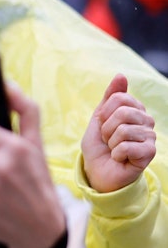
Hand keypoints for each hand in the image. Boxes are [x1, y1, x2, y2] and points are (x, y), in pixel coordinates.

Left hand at [81, 74, 155, 192]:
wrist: (98, 172)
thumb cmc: (98, 146)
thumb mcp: (98, 119)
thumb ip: (109, 97)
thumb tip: (121, 75)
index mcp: (135, 110)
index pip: (119, 98)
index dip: (104, 113)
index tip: (103, 125)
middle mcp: (146, 121)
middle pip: (122, 112)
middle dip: (106, 129)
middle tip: (108, 140)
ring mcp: (150, 137)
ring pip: (124, 130)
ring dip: (111, 143)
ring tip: (114, 149)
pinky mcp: (150, 153)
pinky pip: (127, 146)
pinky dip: (116, 154)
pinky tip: (120, 158)